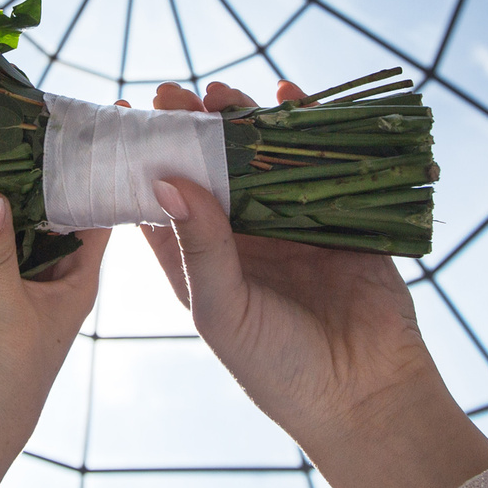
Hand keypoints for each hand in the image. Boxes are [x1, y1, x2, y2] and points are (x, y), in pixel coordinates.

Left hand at [144, 82, 487, 487]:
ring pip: (262, 160)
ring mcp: (291, 226)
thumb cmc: (278, 368)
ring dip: (244, 122)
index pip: (163, 204)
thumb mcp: (223, 310)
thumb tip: (166, 178)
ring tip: (221, 90)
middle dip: (191, 131)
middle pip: (211, 171)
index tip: (122, 120)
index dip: (143, 163)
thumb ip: (198, 245)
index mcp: (200, 264)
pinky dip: (308, 126)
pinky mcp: (340, 217)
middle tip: (171, 92)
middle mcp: (242, 240)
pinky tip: (291, 95)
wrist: (365, 397)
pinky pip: (320, 161)